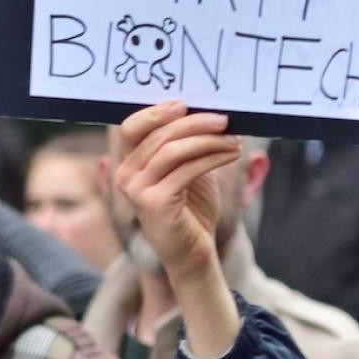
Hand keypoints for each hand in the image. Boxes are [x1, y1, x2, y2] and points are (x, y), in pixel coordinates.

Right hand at [112, 101, 241, 277]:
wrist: (193, 252)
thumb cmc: (192, 209)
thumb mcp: (187, 169)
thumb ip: (184, 144)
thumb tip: (205, 112)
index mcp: (129, 164)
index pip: (132, 127)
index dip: (156, 112)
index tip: (186, 105)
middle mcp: (126, 175)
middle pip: (157, 135)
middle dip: (193, 123)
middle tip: (223, 120)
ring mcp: (137, 190)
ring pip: (172, 150)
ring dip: (207, 140)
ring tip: (233, 139)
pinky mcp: (155, 203)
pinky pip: (186, 170)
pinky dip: (212, 157)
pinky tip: (231, 153)